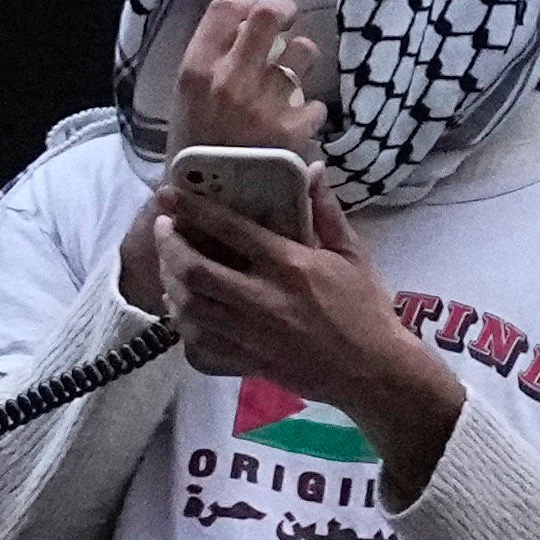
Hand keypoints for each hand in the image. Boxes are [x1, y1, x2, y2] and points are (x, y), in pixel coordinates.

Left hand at [152, 164, 466, 498]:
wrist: (375, 371)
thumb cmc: (366, 309)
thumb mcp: (353, 254)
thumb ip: (327, 212)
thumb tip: (314, 169)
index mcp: (290, 266)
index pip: (230, 229)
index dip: (192, 208)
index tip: (168, 195)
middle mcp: (264, 299)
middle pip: (194, 271)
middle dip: (169, 247)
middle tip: (164, 230)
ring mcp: (252, 335)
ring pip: (189, 309)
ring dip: (170, 286)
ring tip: (169, 269)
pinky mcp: (249, 363)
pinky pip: (200, 349)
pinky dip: (184, 330)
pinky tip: (185, 315)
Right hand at [157, 0, 321, 155]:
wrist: (207, 206)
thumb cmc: (195, 150)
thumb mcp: (187, 99)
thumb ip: (211, 61)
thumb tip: (243, 21)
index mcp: (196, 69)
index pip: (226, 7)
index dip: (247, 3)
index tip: (254, 15)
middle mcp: (229, 79)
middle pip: (269, 14)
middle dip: (284, 12)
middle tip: (287, 22)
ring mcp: (264, 103)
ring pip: (303, 53)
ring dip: (302, 62)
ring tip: (291, 81)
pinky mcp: (292, 130)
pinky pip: (316, 103)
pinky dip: (311, 113)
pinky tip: (297, 125)